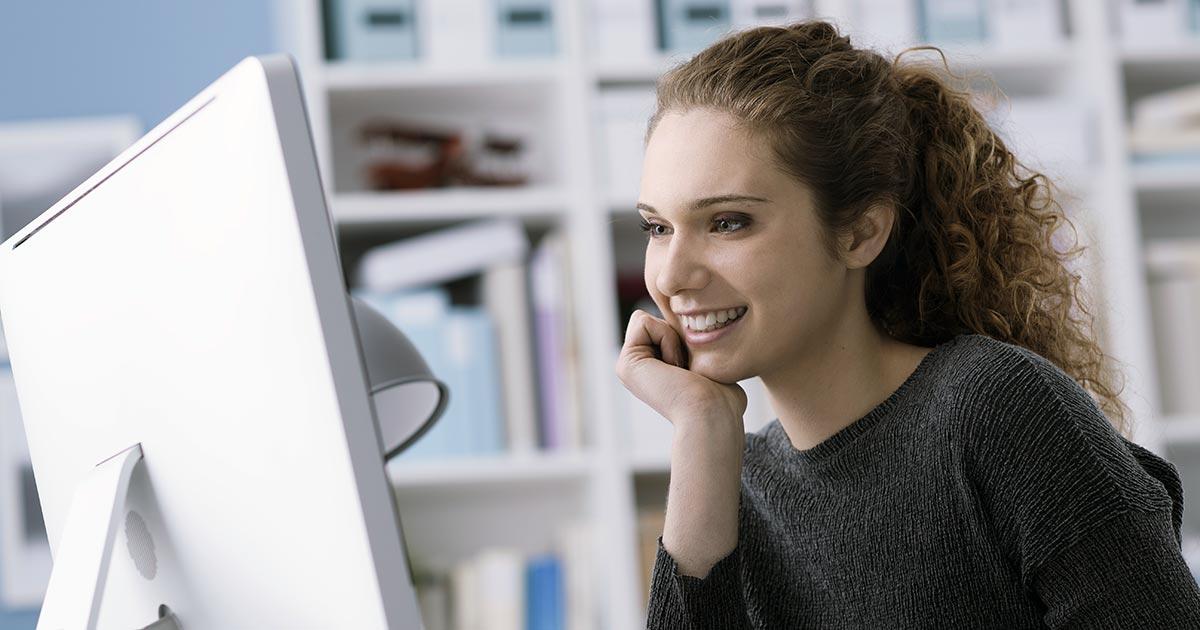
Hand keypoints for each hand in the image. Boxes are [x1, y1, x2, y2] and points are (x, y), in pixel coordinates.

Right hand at [615, 310, 746, 425]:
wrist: (712, 414)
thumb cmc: (720, 396)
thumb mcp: (709, 364)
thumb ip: (694, 347)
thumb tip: (701, 329)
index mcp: (653, 370)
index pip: (663, 324)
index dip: (683, 335)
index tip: (693, 367)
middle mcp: (638, 370)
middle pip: (654, 320)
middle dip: (676, 335)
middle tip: (687, 369)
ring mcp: (628, 368)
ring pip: (645, 319)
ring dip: (673, 338)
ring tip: (681, 370)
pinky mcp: (626, 364)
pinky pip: (643, 321)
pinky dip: (667, 338)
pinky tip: (674, 367)